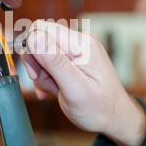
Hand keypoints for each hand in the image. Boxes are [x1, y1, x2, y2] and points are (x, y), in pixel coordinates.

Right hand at [21, 21, 145, 145]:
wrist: (114, 117)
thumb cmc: (100, 108)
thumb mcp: (76, 90)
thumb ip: (55, 63)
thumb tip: (34, 38)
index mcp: (81, 44)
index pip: (41, 28)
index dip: (31, 49)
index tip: (35, 72)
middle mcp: (78, 41)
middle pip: (39, 41)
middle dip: (37, 65)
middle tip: (47, 85)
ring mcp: (75, 49)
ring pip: (41, 54)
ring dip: (42, 75)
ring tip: (56, 90)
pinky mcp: (72, 57)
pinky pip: (48, 62)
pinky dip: (46, 77)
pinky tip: (53, 90)